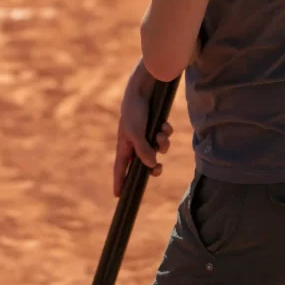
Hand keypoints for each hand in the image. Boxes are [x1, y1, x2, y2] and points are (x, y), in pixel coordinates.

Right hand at [113, 64, 172, 197]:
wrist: (144, 88)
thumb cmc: (134, 110)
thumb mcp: (136, 132)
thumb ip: (143, 150)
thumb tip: (151, 166)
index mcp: (124, 144)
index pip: (120, 168)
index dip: (120, 181)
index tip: (119, 196)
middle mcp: (134, 141)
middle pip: (144, 163)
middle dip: (153, 167)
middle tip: (159, 169)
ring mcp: (146, 134)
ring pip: (158, 149)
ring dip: (162, 144)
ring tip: (161, 133)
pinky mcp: (155, 125)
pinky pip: (163, 136)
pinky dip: (165, 132)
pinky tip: (164, 125)